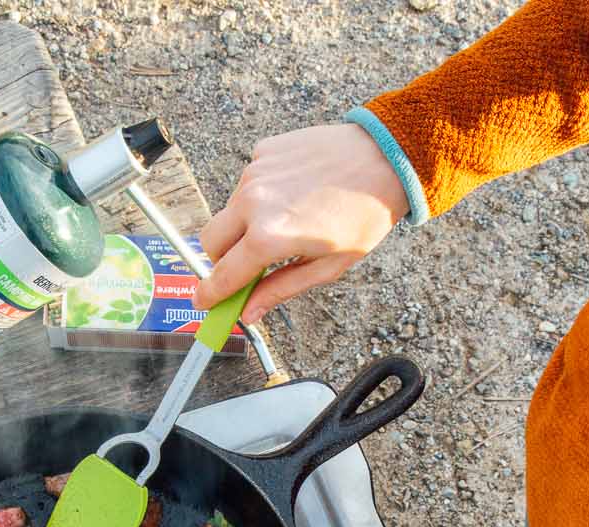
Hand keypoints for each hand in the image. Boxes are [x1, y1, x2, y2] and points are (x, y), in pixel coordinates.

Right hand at [192, 123, 409, 324]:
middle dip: (221, 259)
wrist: (385, 158)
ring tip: (289, 221)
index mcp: (269, 236)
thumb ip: (281, 289)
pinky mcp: (262, 151)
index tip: (203, 302)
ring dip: (245, 224)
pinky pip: (249, 182)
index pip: (223, 275)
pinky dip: (262, 195)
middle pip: (210, 241)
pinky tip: (296, 193)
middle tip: (247, 267)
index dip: (210, 294)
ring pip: (230, 210)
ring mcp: (254, 172)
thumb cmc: (364, 214)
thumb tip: (250, 313)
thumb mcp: (328, 266)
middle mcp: (253, 202)